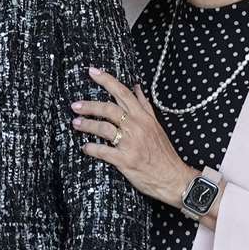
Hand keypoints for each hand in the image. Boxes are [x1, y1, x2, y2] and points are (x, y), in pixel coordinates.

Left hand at [72, 68, 195, 207]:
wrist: (173, 178)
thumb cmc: (163, 152)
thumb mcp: (156, 125)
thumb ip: (144, 106)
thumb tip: (136, 87)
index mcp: (143, 117)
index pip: (123, 92)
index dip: (106, 80)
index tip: (92, 72)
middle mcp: (137, 126)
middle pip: (109, 109)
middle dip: (89, 105)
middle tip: (75, 105)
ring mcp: (131, 143)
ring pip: (104, 128)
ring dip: (87, 125)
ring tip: (76, 123)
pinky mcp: (125, 160)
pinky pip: (103, 151)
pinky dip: (91, 148)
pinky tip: (85, 147)